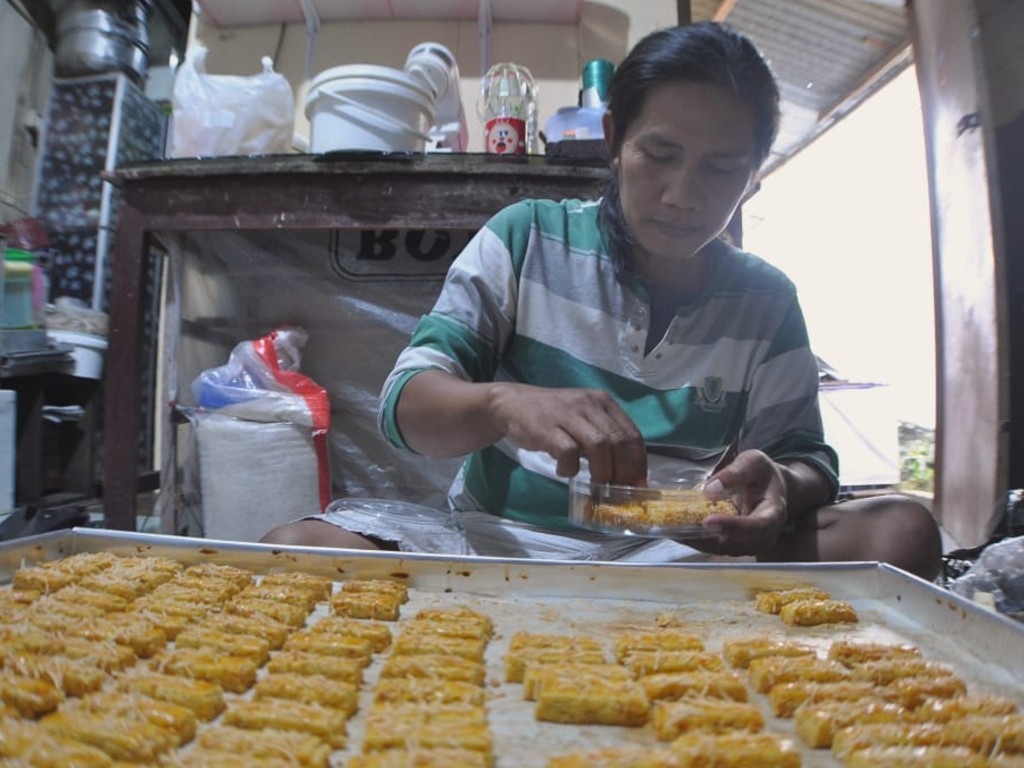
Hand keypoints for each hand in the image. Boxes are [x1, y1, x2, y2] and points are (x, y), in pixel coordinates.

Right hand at [490, 383, 646, 484]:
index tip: (638, 485)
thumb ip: (603, 439)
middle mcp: (589, 404)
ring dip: (602, 472)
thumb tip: (625, 475)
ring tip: (596, 486)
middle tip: (619, 492)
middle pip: (618, 441)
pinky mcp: (548, 427)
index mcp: (603, 402)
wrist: (512, 404)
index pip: (631, 434)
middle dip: (623, 471)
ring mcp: (568, 414)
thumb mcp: (583, 419)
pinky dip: (570, 468)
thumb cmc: (553, 417)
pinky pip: (569, 452)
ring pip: (599, 445)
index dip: (638, 463)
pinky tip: (564, 472)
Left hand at [672, 449, 787, 555]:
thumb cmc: (763, 474)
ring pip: (721, 548)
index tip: (708, 521)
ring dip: (696, 540)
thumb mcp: (753, 462)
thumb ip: (735, 473)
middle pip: (734, 544)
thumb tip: (710, 489)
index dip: (732, 527)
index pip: (756, 526)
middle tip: (677, 527)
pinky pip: (715, 545)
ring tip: (671, 528)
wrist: (770, 488)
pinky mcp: (734, 544)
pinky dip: (695, 539)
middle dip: (705, 537)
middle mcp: (763, 535)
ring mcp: (748, 543)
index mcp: (773, 514)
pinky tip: (676, 529)